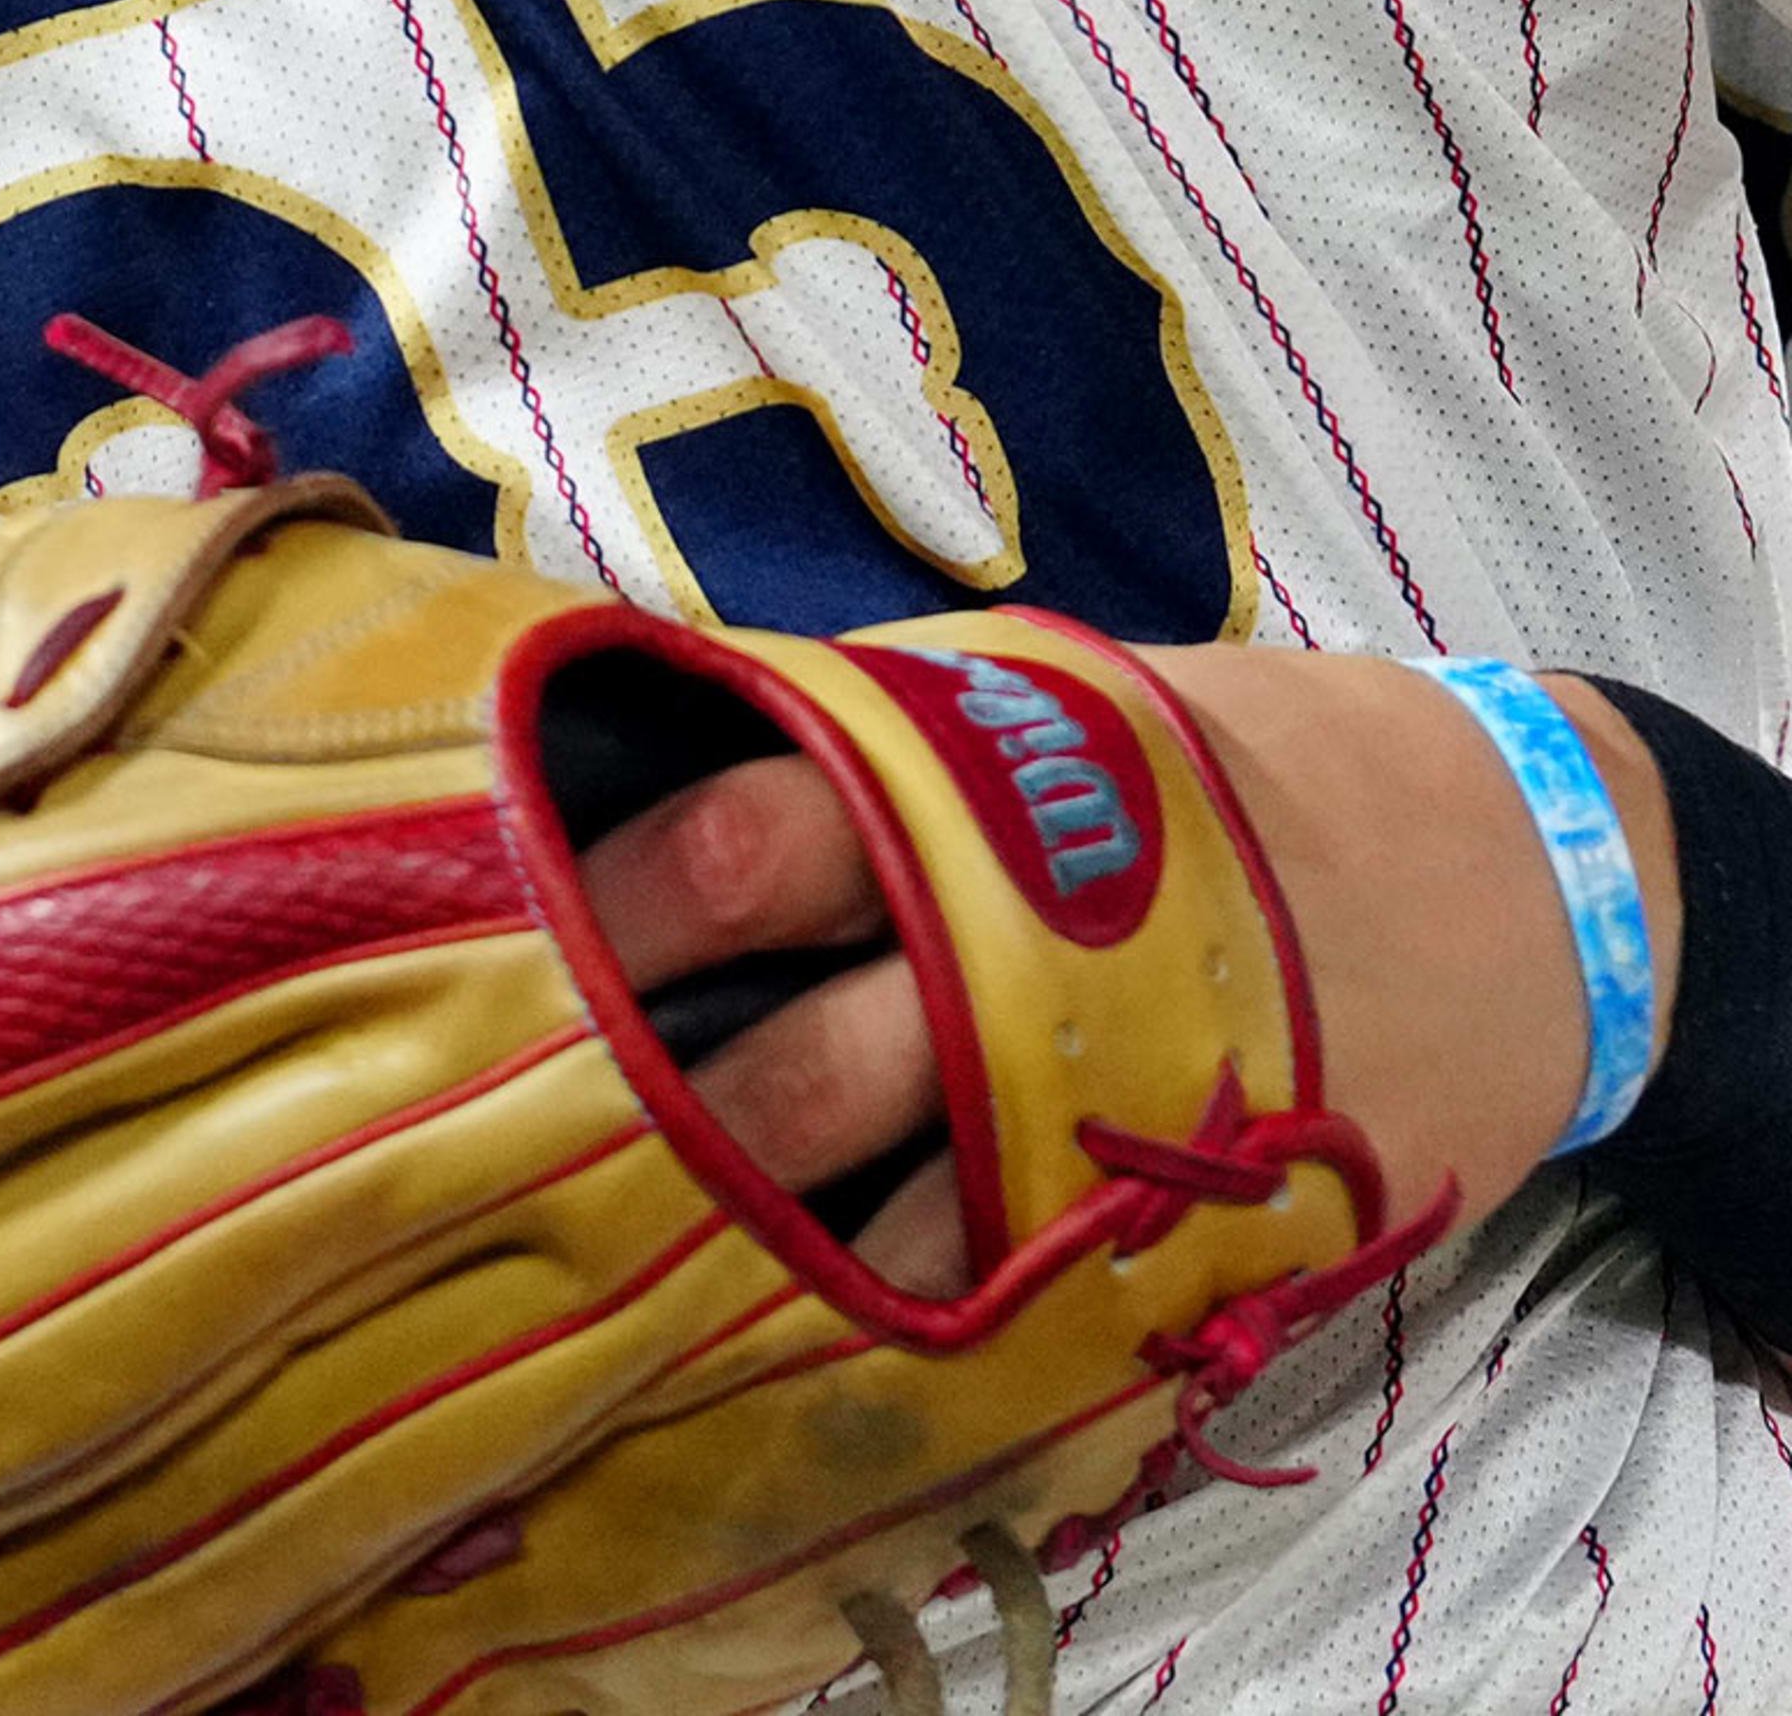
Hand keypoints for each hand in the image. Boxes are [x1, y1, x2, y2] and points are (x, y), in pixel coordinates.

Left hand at [578, 649, 1681, 1293]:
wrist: (1523, 879)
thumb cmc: (1266, 763)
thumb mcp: (1081, 694)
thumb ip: (900, 723)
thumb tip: (694, 740)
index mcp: (1003, 793)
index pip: (763, 831)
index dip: (623, 886)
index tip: (513, 916)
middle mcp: (1040, 963)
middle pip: (802, 1061)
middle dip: (653, 1111)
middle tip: (539, 1131)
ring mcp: (1107, 1124)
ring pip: (887, 1235)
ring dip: (758, 1257)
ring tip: (641, 1260)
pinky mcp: (1178, 1243)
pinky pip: (1001, 1320)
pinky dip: (901, 1339)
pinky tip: (808, 1341)